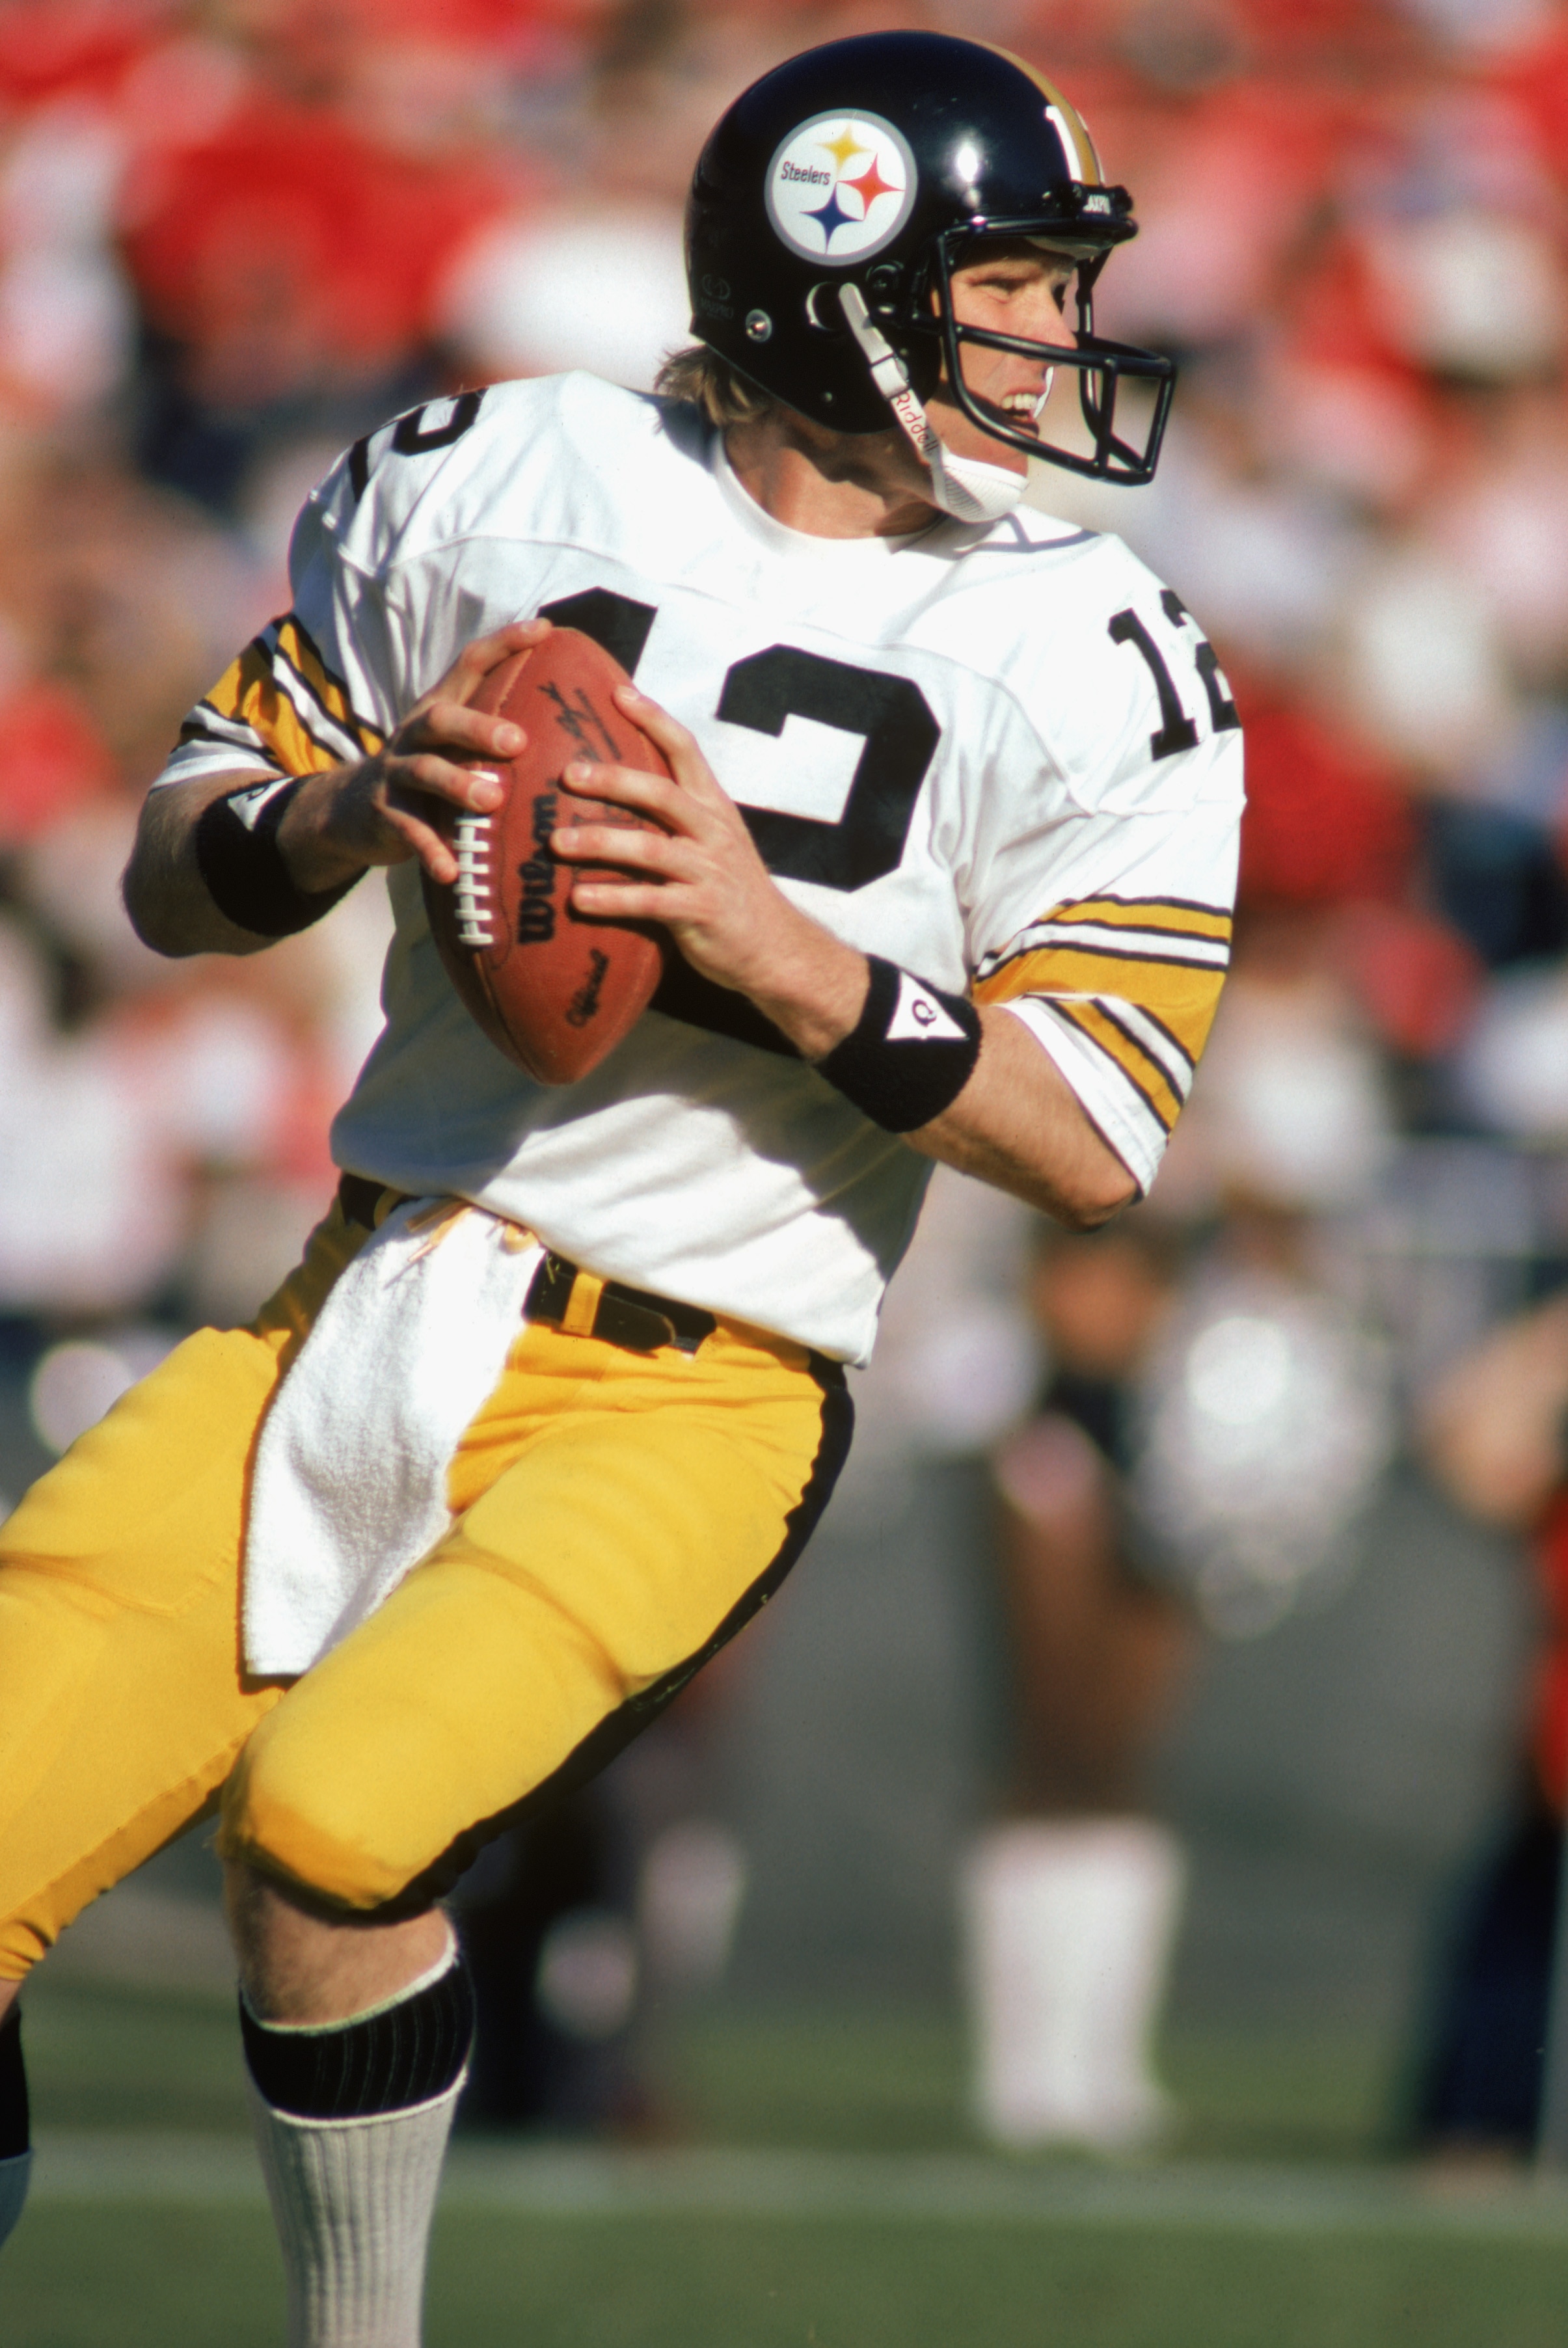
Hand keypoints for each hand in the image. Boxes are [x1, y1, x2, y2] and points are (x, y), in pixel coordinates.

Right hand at [275, 619, 550, 892]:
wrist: (351, 810)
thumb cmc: (427, 776)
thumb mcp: (453, 747)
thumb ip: (494, 732)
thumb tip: (572, 723)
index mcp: (440, 711)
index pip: (470, 664)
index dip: (505, 643)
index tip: (545, 629)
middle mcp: (416, 733)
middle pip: (443, 719)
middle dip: (479, 727)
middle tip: (518, 742)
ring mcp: (397, 772)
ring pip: (425, 772)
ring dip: (458, 785)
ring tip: (491, 802)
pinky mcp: (385, 813)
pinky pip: (409, 830)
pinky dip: (431, 850)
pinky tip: (452, 871)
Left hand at [552, 684, 867, 1059]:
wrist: (775, 947)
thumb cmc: (727, 890)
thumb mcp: (711, 840)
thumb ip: (673, 815)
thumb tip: (613, 786)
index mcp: (714, 807)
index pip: (686, 749)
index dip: (654, 718)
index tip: (618, 692)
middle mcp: (713, 832)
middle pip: (662, 793)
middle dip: (614, 780)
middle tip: (568, 775)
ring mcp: (709, 871)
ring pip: (651, 848)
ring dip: (600, 842)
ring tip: (558, 843)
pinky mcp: (702, 912)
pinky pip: (652, 901)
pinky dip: (613, 898)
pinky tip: (579, 899)